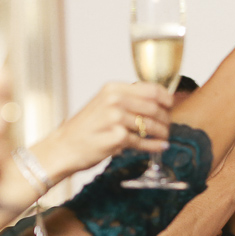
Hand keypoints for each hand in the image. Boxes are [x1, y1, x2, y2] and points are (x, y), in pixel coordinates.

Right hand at [35, 82, 171, 179]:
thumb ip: (126, 99)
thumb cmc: (85, 128)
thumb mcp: (103, 104)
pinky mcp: (116, 138)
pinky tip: (160, 146)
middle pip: (154, 107)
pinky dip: (154, 145)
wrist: (64, 147)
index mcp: (112, 88)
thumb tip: (156, 101)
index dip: (166, 98)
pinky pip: (143, 142)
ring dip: (161, 133)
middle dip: (166, 118)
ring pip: (150, 125)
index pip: (150, 89)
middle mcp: (114, 100)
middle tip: (167, 126)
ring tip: (164, 137)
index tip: (171, 106)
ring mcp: (115, 119)